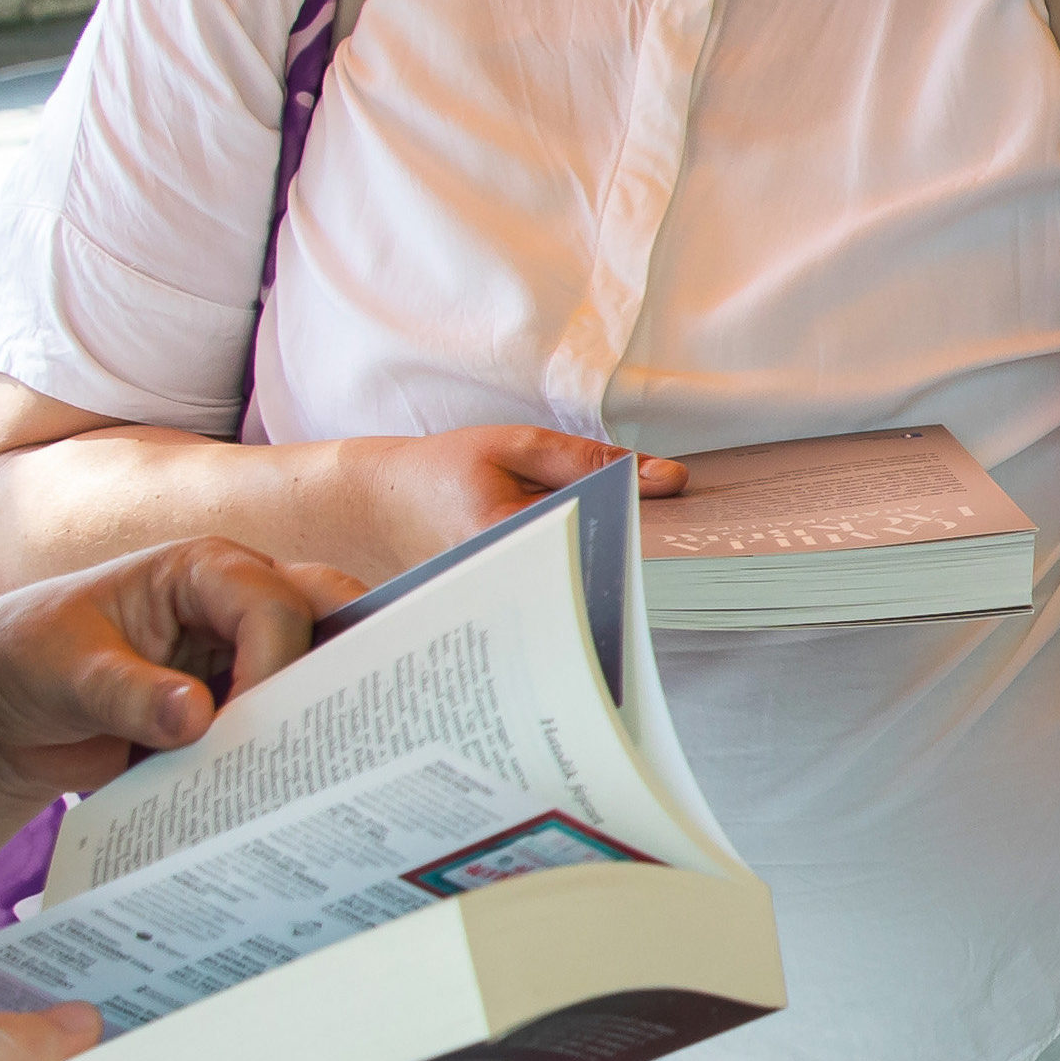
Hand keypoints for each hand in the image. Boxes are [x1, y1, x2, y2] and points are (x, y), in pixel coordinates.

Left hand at [0, 535, 374, 813]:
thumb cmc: (22, 657)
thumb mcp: (65, 672)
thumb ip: (128, 694)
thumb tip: (196, 718)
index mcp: (202, 570)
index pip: (275, 605)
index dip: (275, 662)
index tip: (243, 722)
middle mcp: (237, 608)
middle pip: (329, 620)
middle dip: (340, 671)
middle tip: (334, 732)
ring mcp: (241, 662)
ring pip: (317, 678)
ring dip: (313, 722)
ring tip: (308, 773)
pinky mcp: (234, 713)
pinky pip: (280, 730)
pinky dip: (285, 758)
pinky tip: (278, 793)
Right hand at [336, 425, 677, 573]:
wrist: (376, 505)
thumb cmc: (443, 468)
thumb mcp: (516, 444)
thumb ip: (590, 459)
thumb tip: (669, 480)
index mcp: (509, 535)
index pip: (601, 542)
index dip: (645, 539)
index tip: (683, 537)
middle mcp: (507, 582)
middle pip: (595, 581)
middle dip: (631, 566)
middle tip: (671, 564)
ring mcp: (502, 606)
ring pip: (578, 600)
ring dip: (608, 580)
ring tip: (628, 565)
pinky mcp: (501, 616)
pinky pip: (555, 606)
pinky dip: (579, 587)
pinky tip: (590, 573)